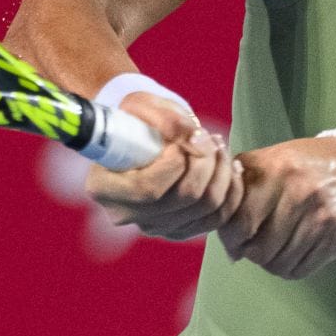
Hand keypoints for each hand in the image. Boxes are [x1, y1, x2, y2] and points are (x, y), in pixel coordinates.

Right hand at [84, 92, 241, 240]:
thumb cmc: (137, 118)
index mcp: (104, 186)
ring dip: (222, 172)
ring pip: (205, 208)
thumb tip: (192, 137)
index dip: (175, 162)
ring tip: (218, 145)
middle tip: (208, 136)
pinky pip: (218, 218)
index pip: (147, 189)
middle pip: (183, 199)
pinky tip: (230, 166)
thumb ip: (165, 119)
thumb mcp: (143, 105)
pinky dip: (231, 191)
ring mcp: (153, 226)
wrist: (141, 136)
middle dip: (206, 162)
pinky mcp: (179, 229)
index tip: (185, 136)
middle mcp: (126, 214)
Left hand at [219, 137, 335, 278]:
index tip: (234, 235)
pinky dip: (289, 266)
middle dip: (250, 252)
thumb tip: (226, 239)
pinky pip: (299, 269)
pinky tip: (292, 251)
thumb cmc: (307, 165)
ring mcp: (321, 217)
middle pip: (258, 249)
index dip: (230, 236)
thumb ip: (242, 188)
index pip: (240, 221)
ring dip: (270, 261)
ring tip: (274, 246)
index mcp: (275, 169)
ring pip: (277, 263)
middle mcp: (299, 193)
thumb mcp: (272, 160)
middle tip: (252, 244)